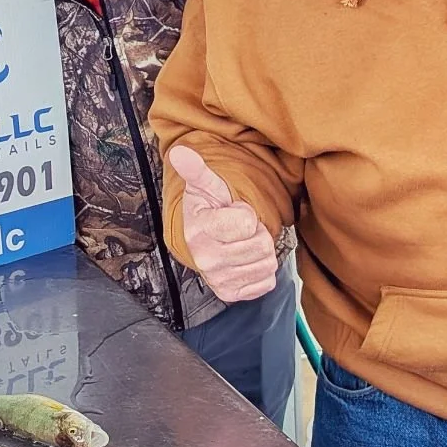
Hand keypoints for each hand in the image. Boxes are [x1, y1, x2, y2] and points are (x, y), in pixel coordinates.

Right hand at [168, 145, 277, 303]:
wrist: (201, 239)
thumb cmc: (209, 209)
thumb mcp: (205, 187)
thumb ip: (196, 170)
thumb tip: (180, 152)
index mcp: (199, 230)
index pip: (247, 222)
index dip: (246, 213)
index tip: (233, 212)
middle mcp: (205, 259)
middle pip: (261, 245)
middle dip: (258, 234)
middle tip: (242, 230)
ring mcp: (217, 279)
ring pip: (267, 265)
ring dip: (261, 252)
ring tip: (243, 243)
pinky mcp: (229, 293)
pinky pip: (266, 283)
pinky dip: (262, 272)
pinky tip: (246, 261)